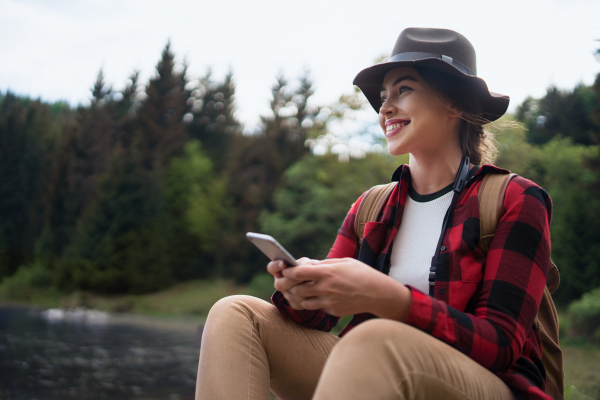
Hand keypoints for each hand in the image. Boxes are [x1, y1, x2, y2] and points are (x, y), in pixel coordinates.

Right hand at [267, 257, 315, 309]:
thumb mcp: (306, 264)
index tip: (283, 262)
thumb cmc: (308, 269)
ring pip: (291, 295)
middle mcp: (280, 283)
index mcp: (279, 271)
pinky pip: (300, 303)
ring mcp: (287, 295)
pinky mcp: (295, 304)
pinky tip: (316, 291)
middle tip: (304, 275)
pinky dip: (309, 297)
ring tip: (313, 282)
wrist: (313, 285)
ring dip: (303, 289)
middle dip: (293, 279)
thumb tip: (307, 264)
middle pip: (280, 284)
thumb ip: (304, 263)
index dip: (275, 266)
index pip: (271, 268)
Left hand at [280, 258, 411, 319]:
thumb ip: (325, 263)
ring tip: (304, 290)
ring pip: (303, 301)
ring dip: (301, 296)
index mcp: (327, 272)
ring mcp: (328, 301)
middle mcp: (325, 288)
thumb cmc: (362, 273)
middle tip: (291, 282)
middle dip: (291, 286)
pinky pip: (318, 307)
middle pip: (297, 289)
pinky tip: (322, 297)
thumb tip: (310, 264)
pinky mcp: (332, 311)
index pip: (299, 272)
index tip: (284, 270)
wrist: (378, 294)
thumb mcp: (344, 262)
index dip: (288, 271)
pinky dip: (316, 303)